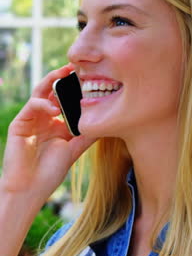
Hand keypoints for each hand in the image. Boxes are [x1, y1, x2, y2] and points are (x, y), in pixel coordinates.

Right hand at [1, 64, 95, 203]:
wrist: (29, 189)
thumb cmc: (50, 172)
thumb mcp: (74, 150)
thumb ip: (88, 136)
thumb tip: (108, 124)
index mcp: (56, 123)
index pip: (66, 99)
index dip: (76, 88)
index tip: (91, 77)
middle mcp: (44, 118)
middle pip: (53, 90)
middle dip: (64, 77)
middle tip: (78, 66)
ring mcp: (31, 120)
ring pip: (40, 92)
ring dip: (52, 81)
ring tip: (65, 73)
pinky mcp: (19, 124)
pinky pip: (32, 106)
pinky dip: (43, 104)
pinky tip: (54, 109)